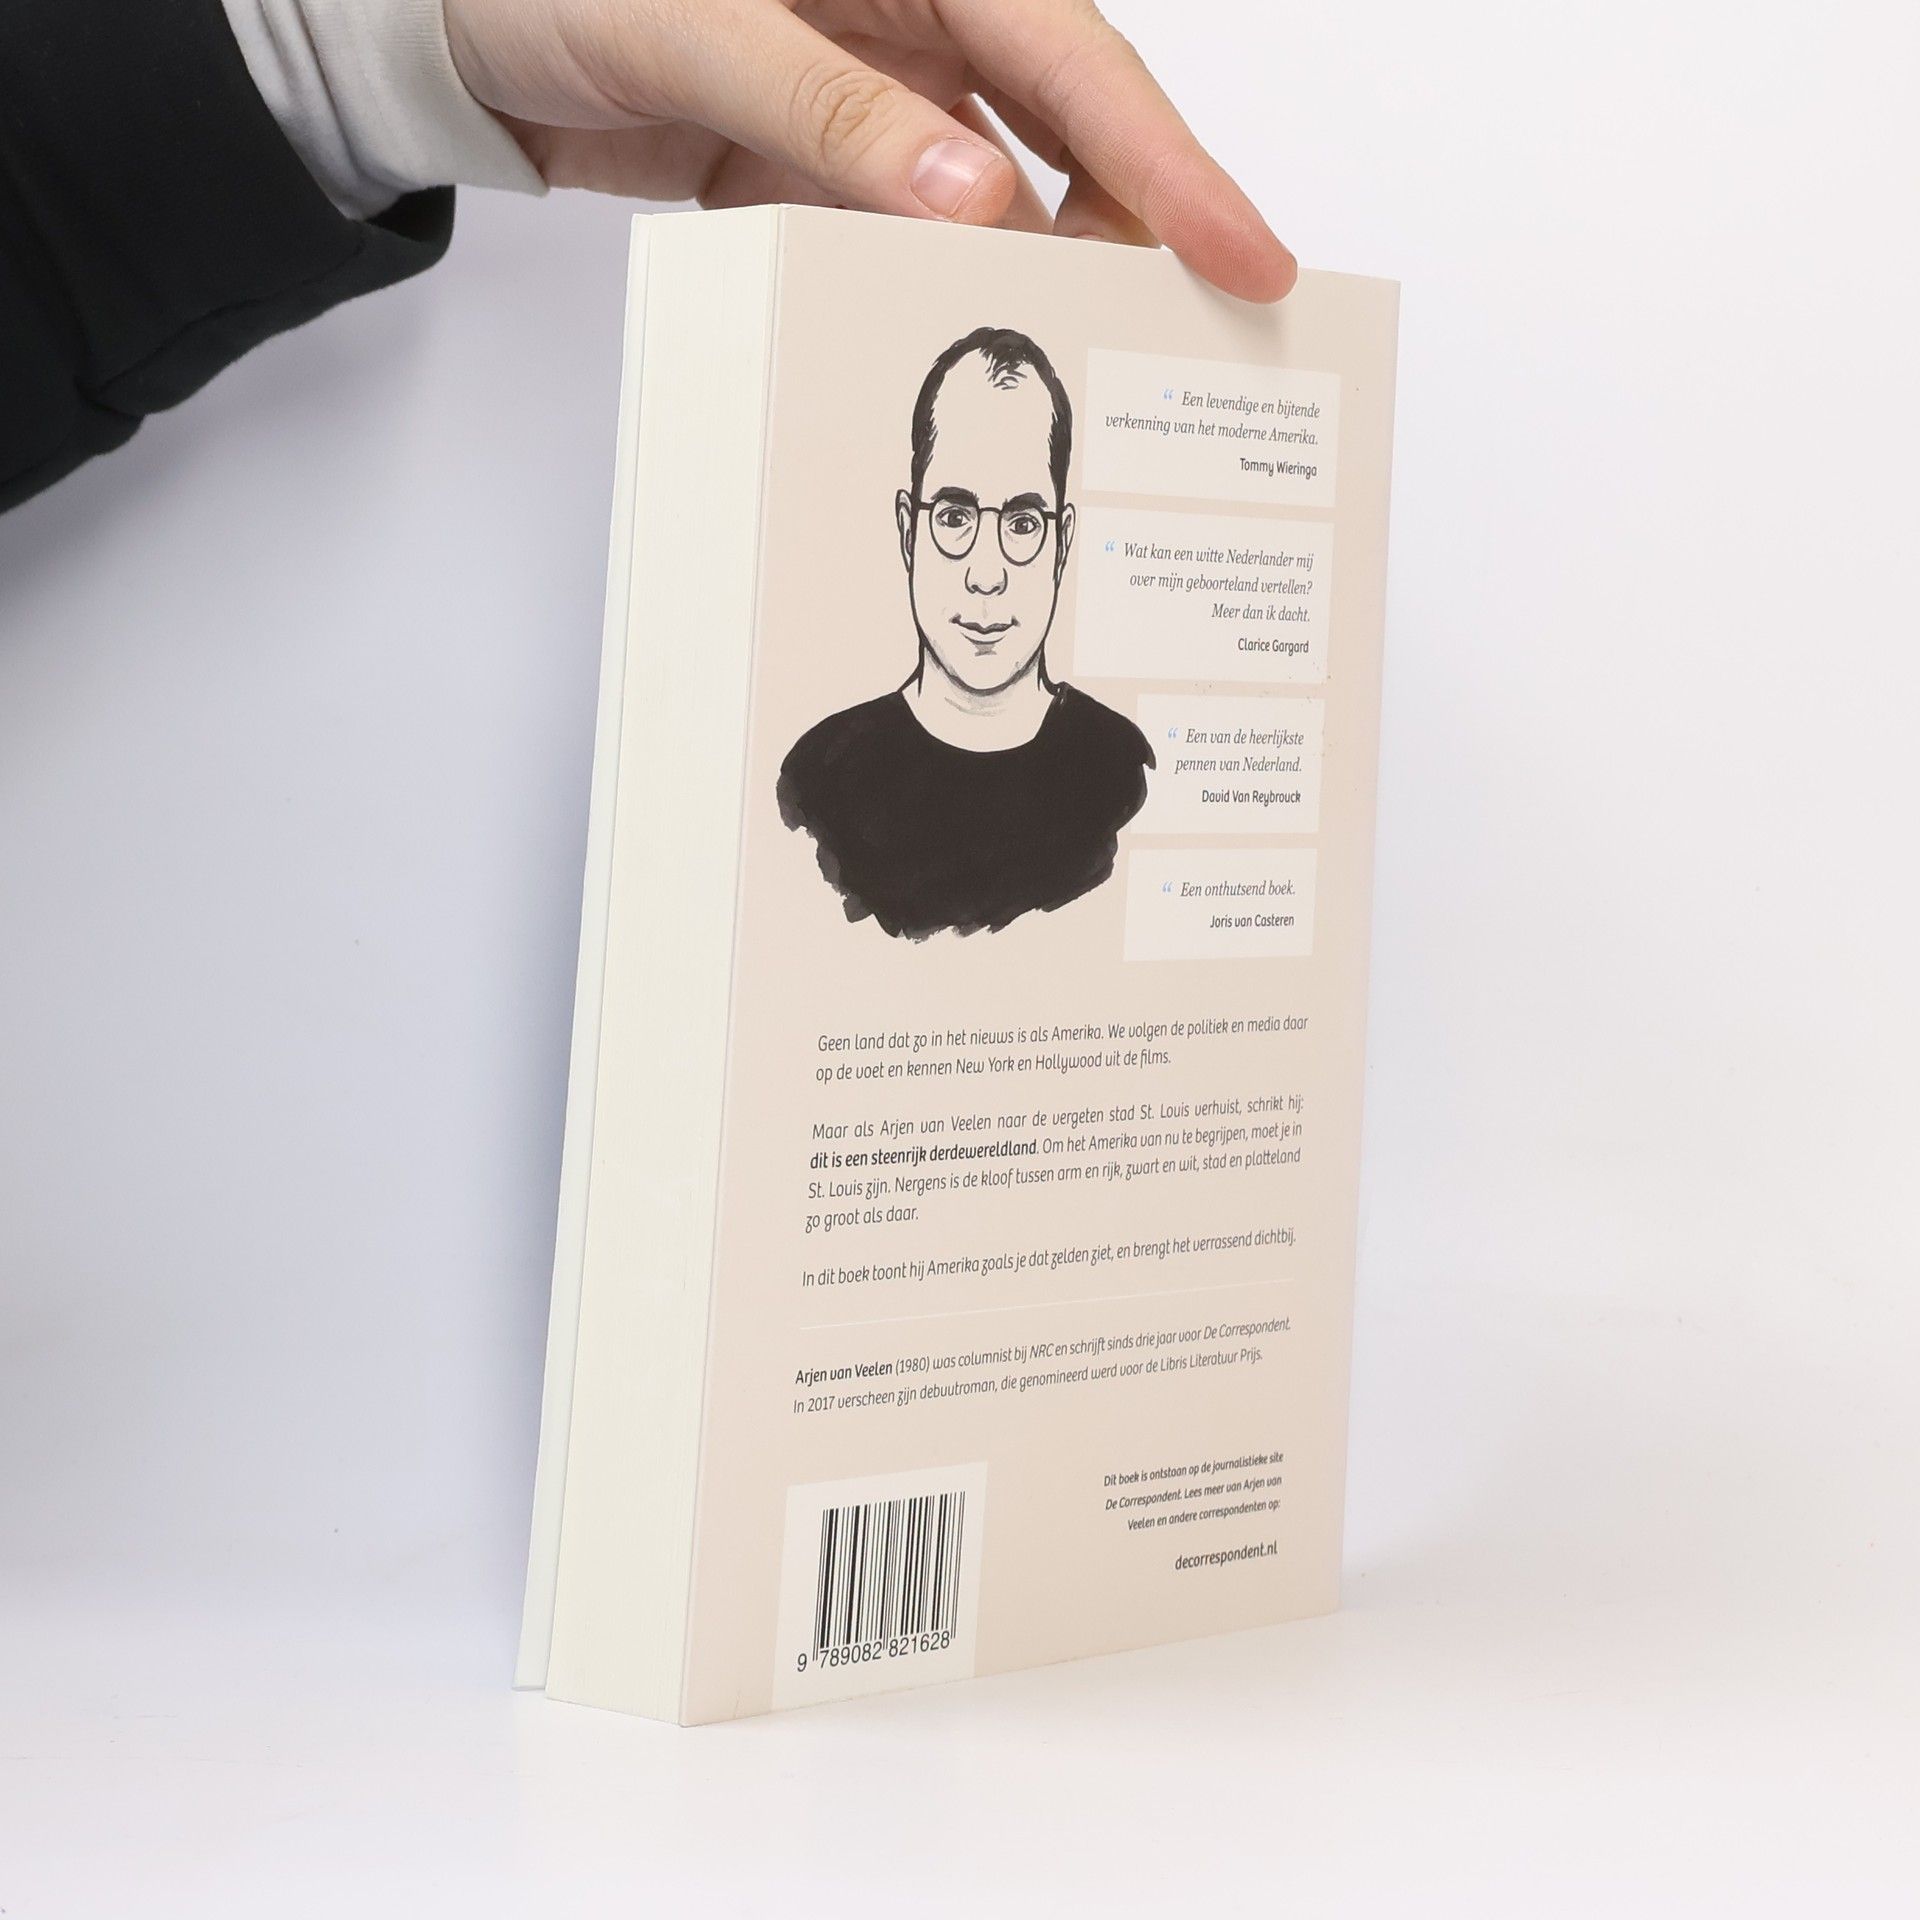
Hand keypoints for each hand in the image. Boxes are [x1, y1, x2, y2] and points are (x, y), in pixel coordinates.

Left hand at [442, 0, 1294, 301]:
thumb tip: (979, 197)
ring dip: (1010, 280)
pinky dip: (911, 292)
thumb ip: (835, 114)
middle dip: (1117, 237)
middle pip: (1060, 136)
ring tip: (1052, 365)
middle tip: (1157, 343)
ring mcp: (869, 103)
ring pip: (985, 202)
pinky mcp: (818, 166)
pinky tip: (920, 342)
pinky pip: (894, 238)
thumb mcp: (696, 30)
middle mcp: (911, 24)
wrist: (446, 27)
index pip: (1074, 62)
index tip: (1242, 254)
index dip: (1170, 163)